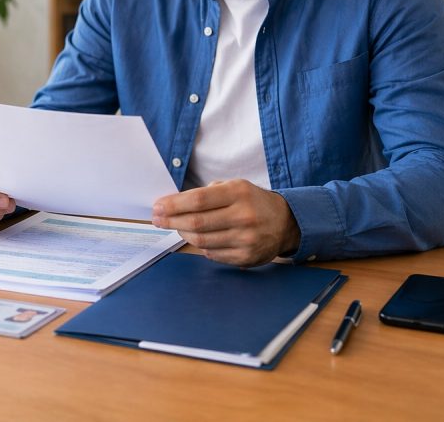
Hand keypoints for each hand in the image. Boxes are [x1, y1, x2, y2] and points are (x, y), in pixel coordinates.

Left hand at [151, 179, 300, 266]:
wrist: (286, 222)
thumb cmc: (253, 202)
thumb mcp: (235, 186)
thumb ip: (207, 193)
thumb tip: (173, 203)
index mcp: (238, 193)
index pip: (198, 200)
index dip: (173, 204)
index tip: (157, 206)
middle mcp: (243, 216)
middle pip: (196, 222)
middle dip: (171, 220)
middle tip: (157, 219)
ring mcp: (245, 239)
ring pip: (201, 240)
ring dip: (183, 233)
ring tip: (177, 226)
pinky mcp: (246, 257)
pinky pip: (212, 254)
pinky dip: (200, 246)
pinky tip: (197, 238)